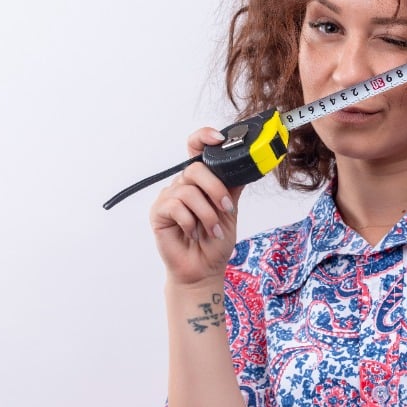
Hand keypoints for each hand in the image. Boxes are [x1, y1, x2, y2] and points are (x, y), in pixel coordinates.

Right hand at [150, 127, 243, 287]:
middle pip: (195, 169)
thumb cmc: (215, 241)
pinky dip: (191, 222)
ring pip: (188, 190)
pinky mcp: (158, 212)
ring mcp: (169, 197)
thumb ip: (233, 185)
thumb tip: (248, 163)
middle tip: (226, 208)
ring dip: (207, 213)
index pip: (196, 148)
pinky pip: (175, 206)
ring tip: (213, 230)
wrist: (204, 269)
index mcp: (200, 180)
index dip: (204, 137)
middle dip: (216, 189)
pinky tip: (193, 234)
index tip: (219, 139)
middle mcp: (183, 185)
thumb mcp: (230, 208)